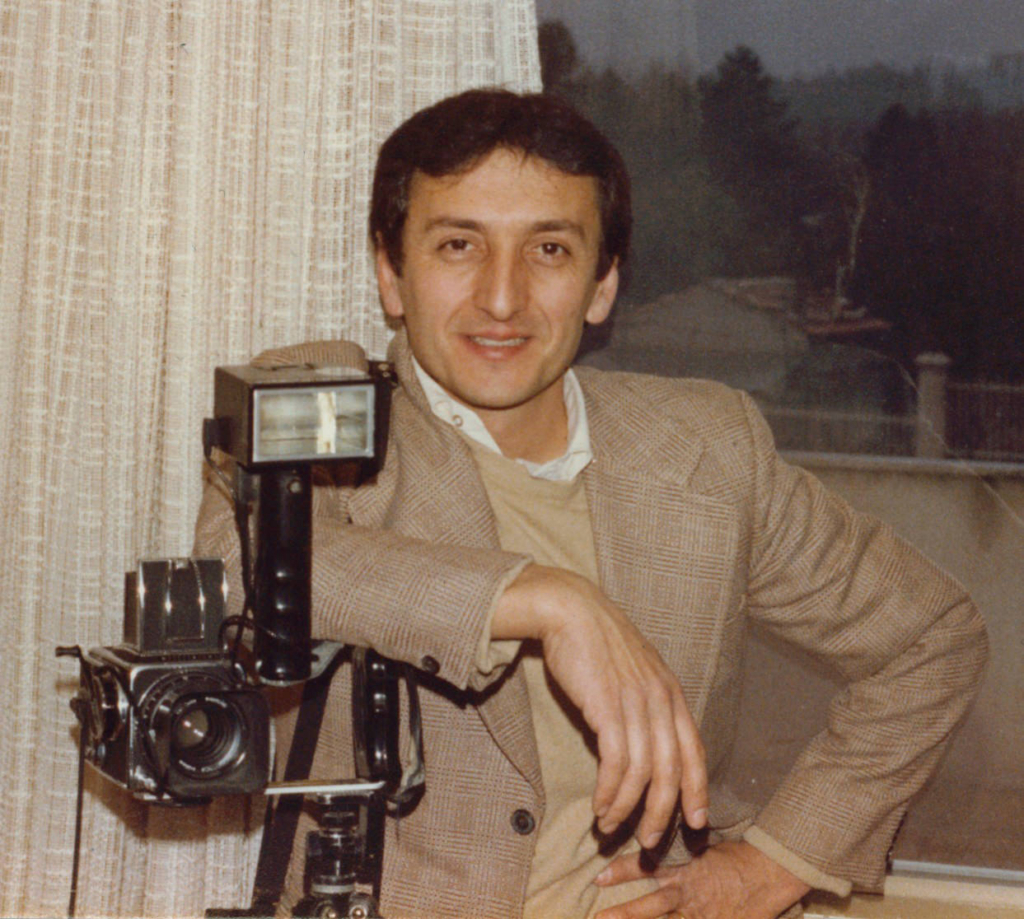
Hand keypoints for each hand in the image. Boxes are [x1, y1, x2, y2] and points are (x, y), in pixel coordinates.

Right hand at [492, 564, 707, 846]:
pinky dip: (609, 793)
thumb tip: (645, 738)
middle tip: (649, 843)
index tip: (696, 822)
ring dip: (627, 809)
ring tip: (612, 828)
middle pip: (672, 771)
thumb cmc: (597, 641)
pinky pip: (616, 764)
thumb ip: (646, 701)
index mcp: (671, 692)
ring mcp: (636, 704)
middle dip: (663, 814)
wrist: (571, 610)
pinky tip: (600, 807)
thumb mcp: (634, 669)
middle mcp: (661, 701)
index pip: (694, 751)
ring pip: (644, 774)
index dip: (697, 790)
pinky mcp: (608, 708)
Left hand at [593, 840, 810, 918]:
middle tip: (598, 918)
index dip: (622, 871)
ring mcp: (699, 916)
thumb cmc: (735, 854)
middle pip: (651, 907)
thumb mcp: (703, 843)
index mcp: (684, 868)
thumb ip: (677, 845)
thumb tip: (652, 831)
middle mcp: (688, 894)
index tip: (599, 876)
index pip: (646, 867)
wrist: (769, 874)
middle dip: (625, 913)